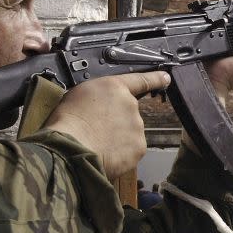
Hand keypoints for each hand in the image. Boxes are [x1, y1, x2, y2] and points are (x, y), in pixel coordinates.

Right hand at [44, 72, 170, 178]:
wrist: (70, 148)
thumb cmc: (67, 122)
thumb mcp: (78, 95)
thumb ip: (99, 97)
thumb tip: (102, 105)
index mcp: (115, 88)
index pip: (141, 80)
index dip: (156, 78)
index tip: (165, 78)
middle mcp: (131, 105)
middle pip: (129, 114)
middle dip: (116, 122)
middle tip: (96, 130)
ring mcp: (137, 127)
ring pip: (130, 134)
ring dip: (117, 139)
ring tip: (96, 143)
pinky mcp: (138, 148)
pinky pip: (131, 151)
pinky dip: (120, 154)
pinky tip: (103, 154)